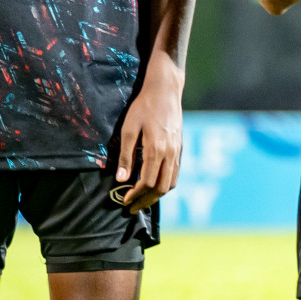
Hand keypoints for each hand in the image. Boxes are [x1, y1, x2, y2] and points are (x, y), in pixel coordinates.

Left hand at [114, 64, 183, 211]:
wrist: (164, 92)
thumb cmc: (142, 108)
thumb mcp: (128, 129)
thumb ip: (125, 155)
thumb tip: (120, 179)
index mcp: (156, 150)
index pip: (146, 182)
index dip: (135, 195)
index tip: (124, 201)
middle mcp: (170, 154)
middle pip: (160, 188)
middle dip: (145, 200)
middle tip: (131, 208)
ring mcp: (177, 152)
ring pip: (170, 183)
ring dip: (156, 195)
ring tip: (141, 200)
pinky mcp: (180, 149)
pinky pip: (175, 174)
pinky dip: (165, 185)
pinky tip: (154, 186)